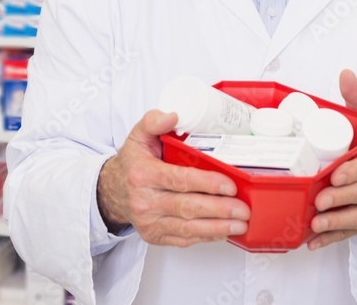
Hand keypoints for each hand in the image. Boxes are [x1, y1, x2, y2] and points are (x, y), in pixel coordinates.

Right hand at [97, 109, 250, 247]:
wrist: (113, 190)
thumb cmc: (133, 162)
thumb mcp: (138, 135)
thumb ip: (154, 121)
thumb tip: (174, 115)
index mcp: (142, 174)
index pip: (179, 180)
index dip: (206, 183)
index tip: (230, 185)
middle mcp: (144, 201)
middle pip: (187, 207)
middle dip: (219, 209)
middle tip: (243, 209)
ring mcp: (149, 222)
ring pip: (187, 228)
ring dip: (217, 227)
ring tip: (240, 225)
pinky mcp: (154, 236)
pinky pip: (183, 239)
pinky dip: (205, 237)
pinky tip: (223, 232)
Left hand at [309, 69, 356, 250]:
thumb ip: (356, 101)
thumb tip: (346, 73)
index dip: (353, 173)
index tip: (334, 175)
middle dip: (340, 199)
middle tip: (319, 200)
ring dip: (336, 223)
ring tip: (315, 222)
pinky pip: (349, 235)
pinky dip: (331, 239)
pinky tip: (312, 241)